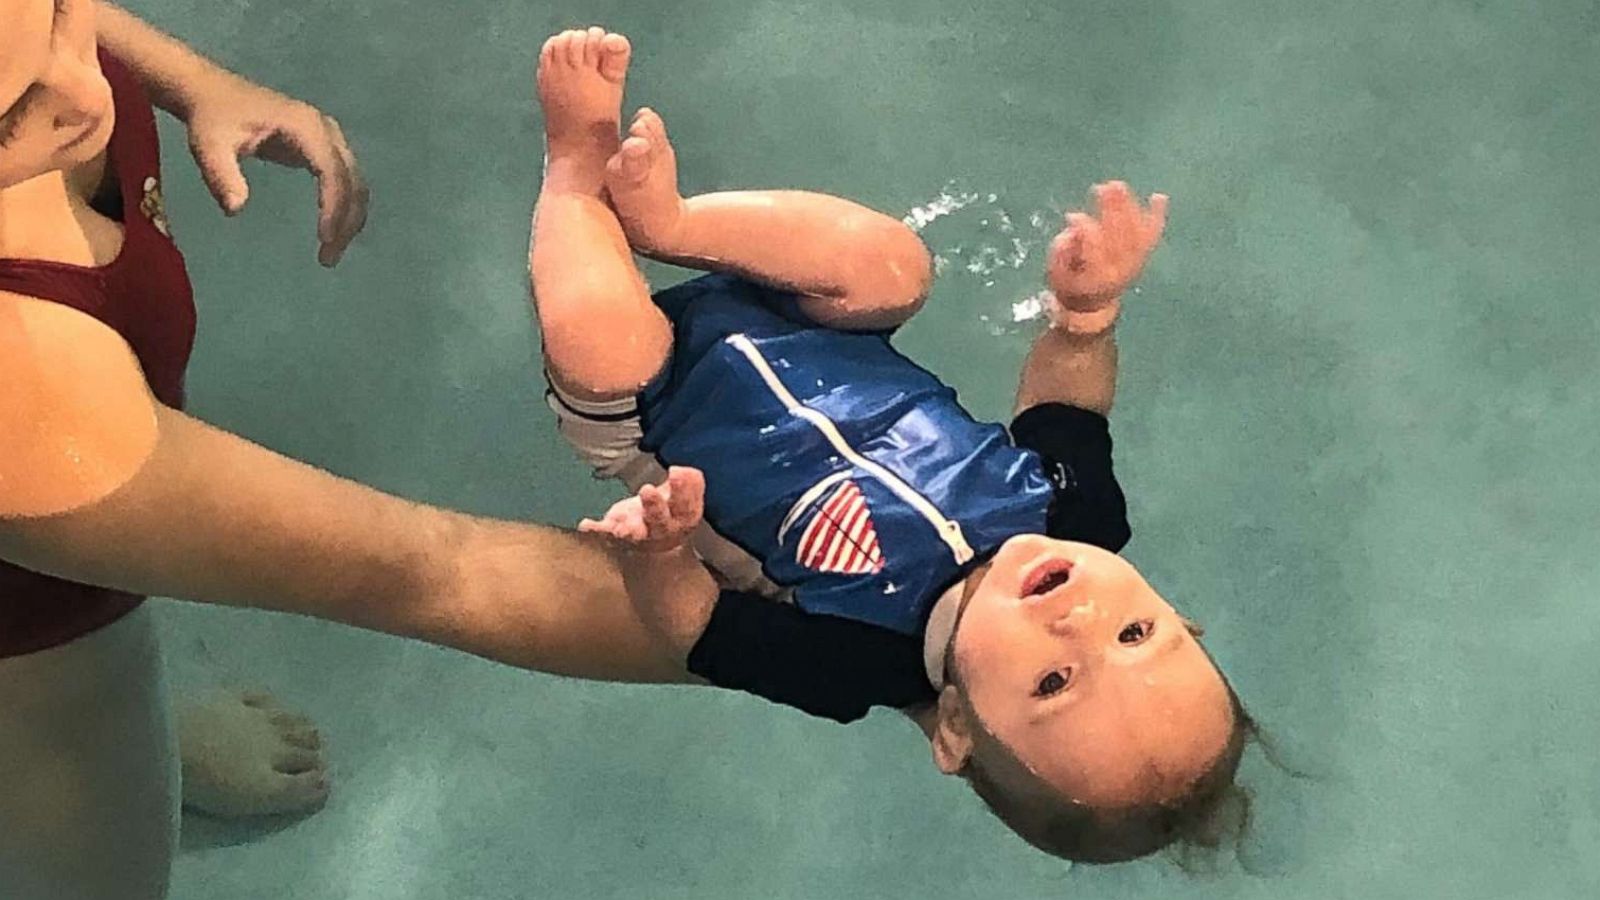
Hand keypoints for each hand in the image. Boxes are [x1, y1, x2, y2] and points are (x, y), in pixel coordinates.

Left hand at [182, 74, 369, 266]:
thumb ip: (221, 175)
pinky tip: (331, 233)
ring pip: (355, 183)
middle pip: (352, 180)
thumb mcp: (209, 146)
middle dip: (346, 221)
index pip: (332, 170)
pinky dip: (345, 209)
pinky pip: (346, 181)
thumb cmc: (212, 119)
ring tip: (329, 254)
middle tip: (327, 259)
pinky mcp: (325, 148)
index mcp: (304, 126)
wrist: (212, 93)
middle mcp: (325, 130)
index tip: (323, 238)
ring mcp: (329, 138)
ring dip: (350, 220)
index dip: (333, 205)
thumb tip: (235, 209)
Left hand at [578, 466, 704, 553]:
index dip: (683, 489)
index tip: (676, 471)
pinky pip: (604, 533)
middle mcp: (660, 529)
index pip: (685, 505)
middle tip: (647, 490)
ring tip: (621, 528)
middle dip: (654, 505)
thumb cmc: (669, 512)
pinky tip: (586, 525)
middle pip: (659, 519)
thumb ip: (688, 484)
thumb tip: (685, 470)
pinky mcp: (614, 532)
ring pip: (633, 533)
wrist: (654, 547)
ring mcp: (637, 533)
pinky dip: (595, 530)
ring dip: (627, 529)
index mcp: (681, 518)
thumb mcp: (682, 497)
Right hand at [1044, 181, 1167, 335]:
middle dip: (1111, 209)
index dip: (1084, 229)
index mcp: (1096, 276)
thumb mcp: (1054, 273)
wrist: (1091, 305)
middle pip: (1119, 234)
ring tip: (1116, 185)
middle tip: (1103, 188)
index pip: (1095, 247)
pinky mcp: (1142, 256)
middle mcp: (1119, 269)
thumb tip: (1073, 229)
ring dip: (1127, 206)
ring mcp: (1134, 263)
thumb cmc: (1069, 285)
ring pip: (1135, 231)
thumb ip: (1061, 252)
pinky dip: (1156, 216)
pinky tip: (1159, 197)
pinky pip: (1151, 235)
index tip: (1072, 217)